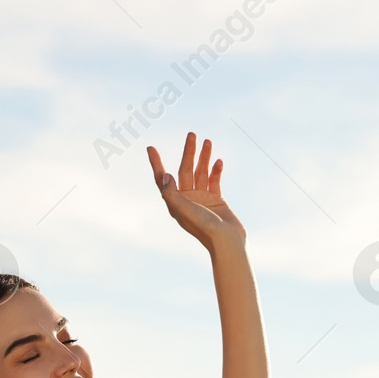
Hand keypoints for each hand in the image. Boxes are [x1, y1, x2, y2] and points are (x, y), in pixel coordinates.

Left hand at [146, 132, 246, 250]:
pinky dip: (216, 170)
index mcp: (175, 203)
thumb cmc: (204, 229)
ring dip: (204, 157)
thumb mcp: (184, 211)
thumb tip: (164, 175)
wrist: (227, 242)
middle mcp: (187, 199)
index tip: (151, 147)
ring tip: (207, 141)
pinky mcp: (216, 199)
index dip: (156, 163)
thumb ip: (172, 194)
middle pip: (185, 170)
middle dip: (188, 152)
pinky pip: (214, 180)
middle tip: (191, 135)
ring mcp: (202, 199)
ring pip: (201, 172)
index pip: (163, 179)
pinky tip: (219, 161)